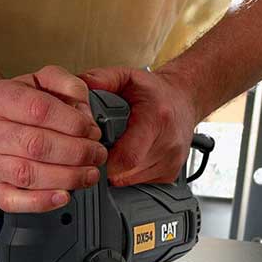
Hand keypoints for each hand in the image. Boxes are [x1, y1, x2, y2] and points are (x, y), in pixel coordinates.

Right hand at [0, 66, 106, 211]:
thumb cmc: (23, 105)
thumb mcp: (45, 81)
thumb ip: (67, 84)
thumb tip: (84, 111)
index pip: (39, 109)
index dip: (73, 122)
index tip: (92, 130)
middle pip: (36, 144)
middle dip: (77, 152)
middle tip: (97, 154)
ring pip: (28, 174)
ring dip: (67, 177)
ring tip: (89, 174)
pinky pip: (12, 201)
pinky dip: (41, 202)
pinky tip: (63, 196)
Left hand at [80, 67, 199, 185]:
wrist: (183, 101)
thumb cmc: (155, 92)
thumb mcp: (127, 77)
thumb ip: (101, 79)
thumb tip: (78, 91)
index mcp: (156, 120)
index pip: (127, 157)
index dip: (104, 160)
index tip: (94, 151)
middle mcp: (168, 144)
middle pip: (124, 172)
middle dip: (106, 164)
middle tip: (102, 148)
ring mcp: (171, 162)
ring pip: (130, 181)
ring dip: (118, 170)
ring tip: (118, 150)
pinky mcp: (170, 175)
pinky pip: (140, 184)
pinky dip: (130, 174)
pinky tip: (131, 157)